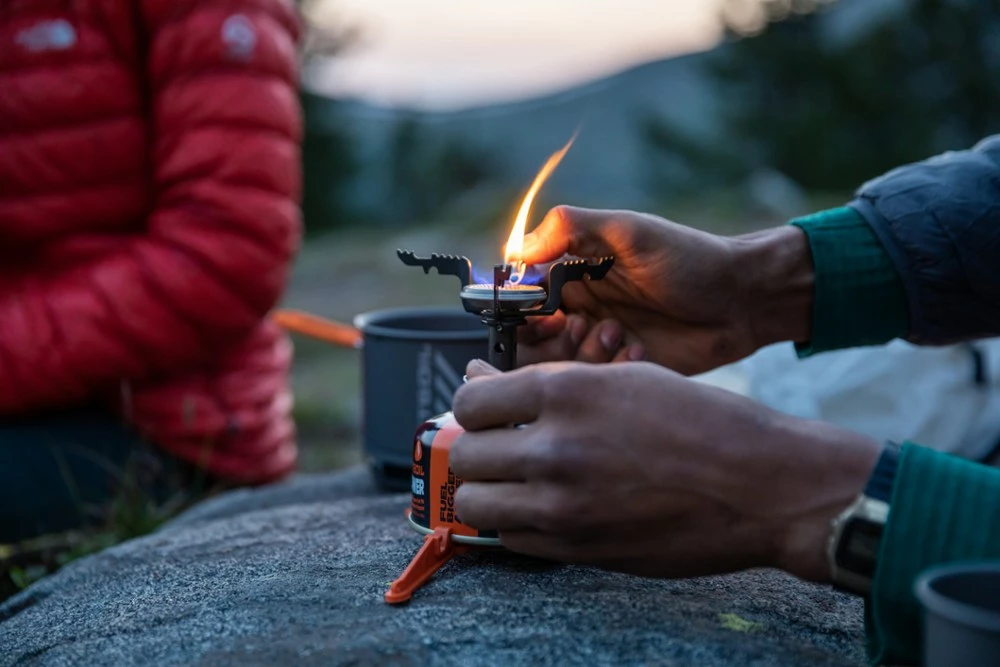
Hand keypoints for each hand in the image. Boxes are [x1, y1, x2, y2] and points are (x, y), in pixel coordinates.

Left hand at [450, 359, 879, 581]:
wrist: (762, 486)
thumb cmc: (702, 422)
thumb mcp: (627, 378)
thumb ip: (550, 383)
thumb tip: (482, 379)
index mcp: (566, 392)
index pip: (470, 400)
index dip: (474, 403)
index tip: (488, 409)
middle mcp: (555, 448)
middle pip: (465, 453)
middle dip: (478, 447)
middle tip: (503, 446)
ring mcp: (563, 504)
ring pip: (474, 503)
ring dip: (487, 490)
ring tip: (516, 481)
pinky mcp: (578, 548)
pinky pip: (511, 539)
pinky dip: (516, 524)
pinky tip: (544, 508)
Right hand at [518, 206, 814, 374]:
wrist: (746, 300)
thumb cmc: (692, 258)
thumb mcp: (631, 231)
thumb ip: (571, 228)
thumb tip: (516, 250)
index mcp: (576, 275)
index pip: (524, 298)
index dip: (523, 310)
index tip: (543, 312)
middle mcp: (582, 311)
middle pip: (533, 340)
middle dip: (548, 339)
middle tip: (579, 327)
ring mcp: (602, 345)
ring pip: (561, 367)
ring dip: (582, 354)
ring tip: (617, 334)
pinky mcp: (624, 375)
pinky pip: (597, 385)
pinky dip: (611, 371)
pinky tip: (640, 352)